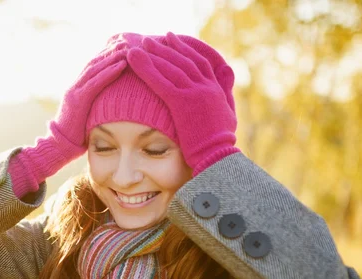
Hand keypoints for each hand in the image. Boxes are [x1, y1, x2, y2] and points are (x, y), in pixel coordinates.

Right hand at [52, 40, 127, 152]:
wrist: (60, 147)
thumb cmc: (77, 136)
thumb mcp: (88, 117)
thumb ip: (96, 107)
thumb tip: (112, 105)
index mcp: (78, 89)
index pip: (94, 67)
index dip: (107, 55)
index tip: (122, 46)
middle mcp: (75, 86)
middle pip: (95, 62)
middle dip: (111, 50)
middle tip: (128, 40)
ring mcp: (75, 92)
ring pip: (96, 68)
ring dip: (113, 56)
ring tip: (128, 47)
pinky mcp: (78, 100)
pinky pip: (96, 82)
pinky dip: (110, 72)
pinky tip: (122, 64)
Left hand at [126, 32, 240, 175]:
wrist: (218, 156)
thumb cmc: (220, 145)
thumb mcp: (228, 117)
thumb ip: (224, 99)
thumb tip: (223, 89)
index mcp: (216, 90)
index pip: (199, 62)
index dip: (184, 50)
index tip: (171, 40)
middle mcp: (206, 87)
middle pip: (183, 61)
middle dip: (165, 48)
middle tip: (150, 40)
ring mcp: (195, 93)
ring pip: (171, 68)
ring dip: (153, 55)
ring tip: (138, 46)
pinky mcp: (182, 103)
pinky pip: (161, 82)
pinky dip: (146, 69)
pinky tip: (134, 60)